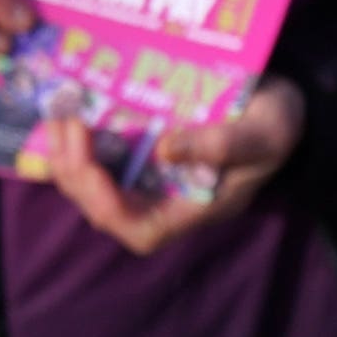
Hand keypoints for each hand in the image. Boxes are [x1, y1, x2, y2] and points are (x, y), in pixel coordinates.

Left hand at [32, 79, 298, 258]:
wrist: (278, 106)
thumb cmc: (276, 127)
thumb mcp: (264, 135)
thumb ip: (223, 145)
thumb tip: (164, 149)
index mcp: (194, 208)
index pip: (139, 230)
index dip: (106, 204)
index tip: (91, 164)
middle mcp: (164, 201)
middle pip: (102, 207)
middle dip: (74, 170)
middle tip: (66, 121)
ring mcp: (147, 180)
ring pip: (90, 184)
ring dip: (65, 154)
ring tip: (58, 114)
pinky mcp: (137, 157)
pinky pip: (95, 159)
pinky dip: (75, 140)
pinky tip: (66, 112)